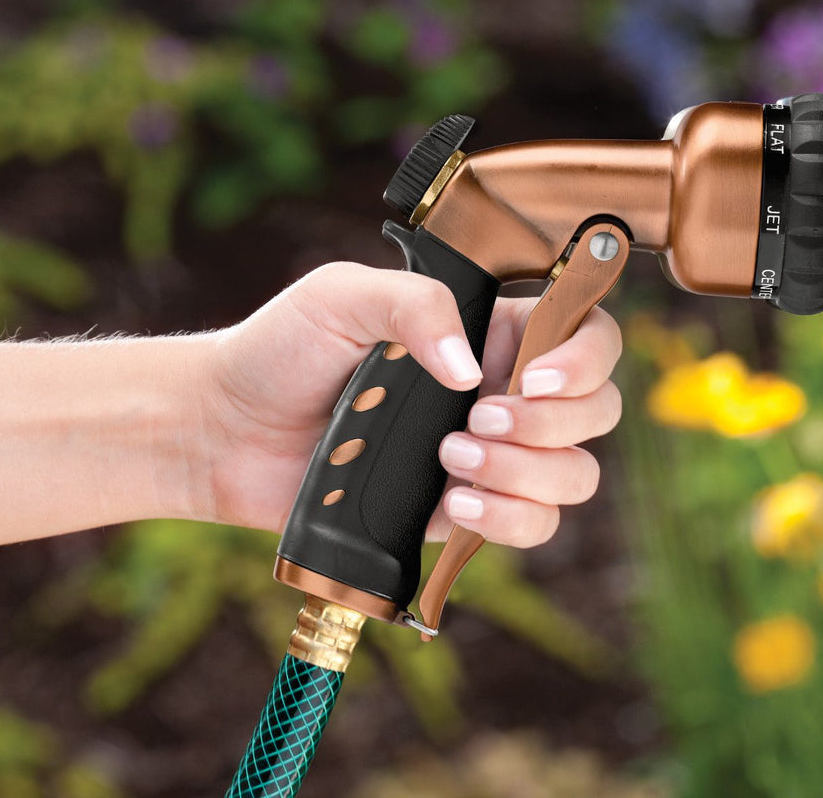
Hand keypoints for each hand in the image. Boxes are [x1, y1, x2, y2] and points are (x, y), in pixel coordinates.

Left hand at [201, 262, 621, 547]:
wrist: (225, 430)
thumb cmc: (280, 349)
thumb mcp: (342, 296)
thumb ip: (416, 306)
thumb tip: (473, 370)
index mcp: (491, 329)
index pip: (586, 334)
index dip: (585, 358)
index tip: (534, 377)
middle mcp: (502, 391)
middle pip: (597, 411)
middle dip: (551, 424)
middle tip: (477, 421)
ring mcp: (488, 456)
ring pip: (574, 475)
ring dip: (528, 474)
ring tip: (451, 462)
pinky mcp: (462, 511)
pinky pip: (531, 526)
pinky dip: (509, 520)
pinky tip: (454, 504)